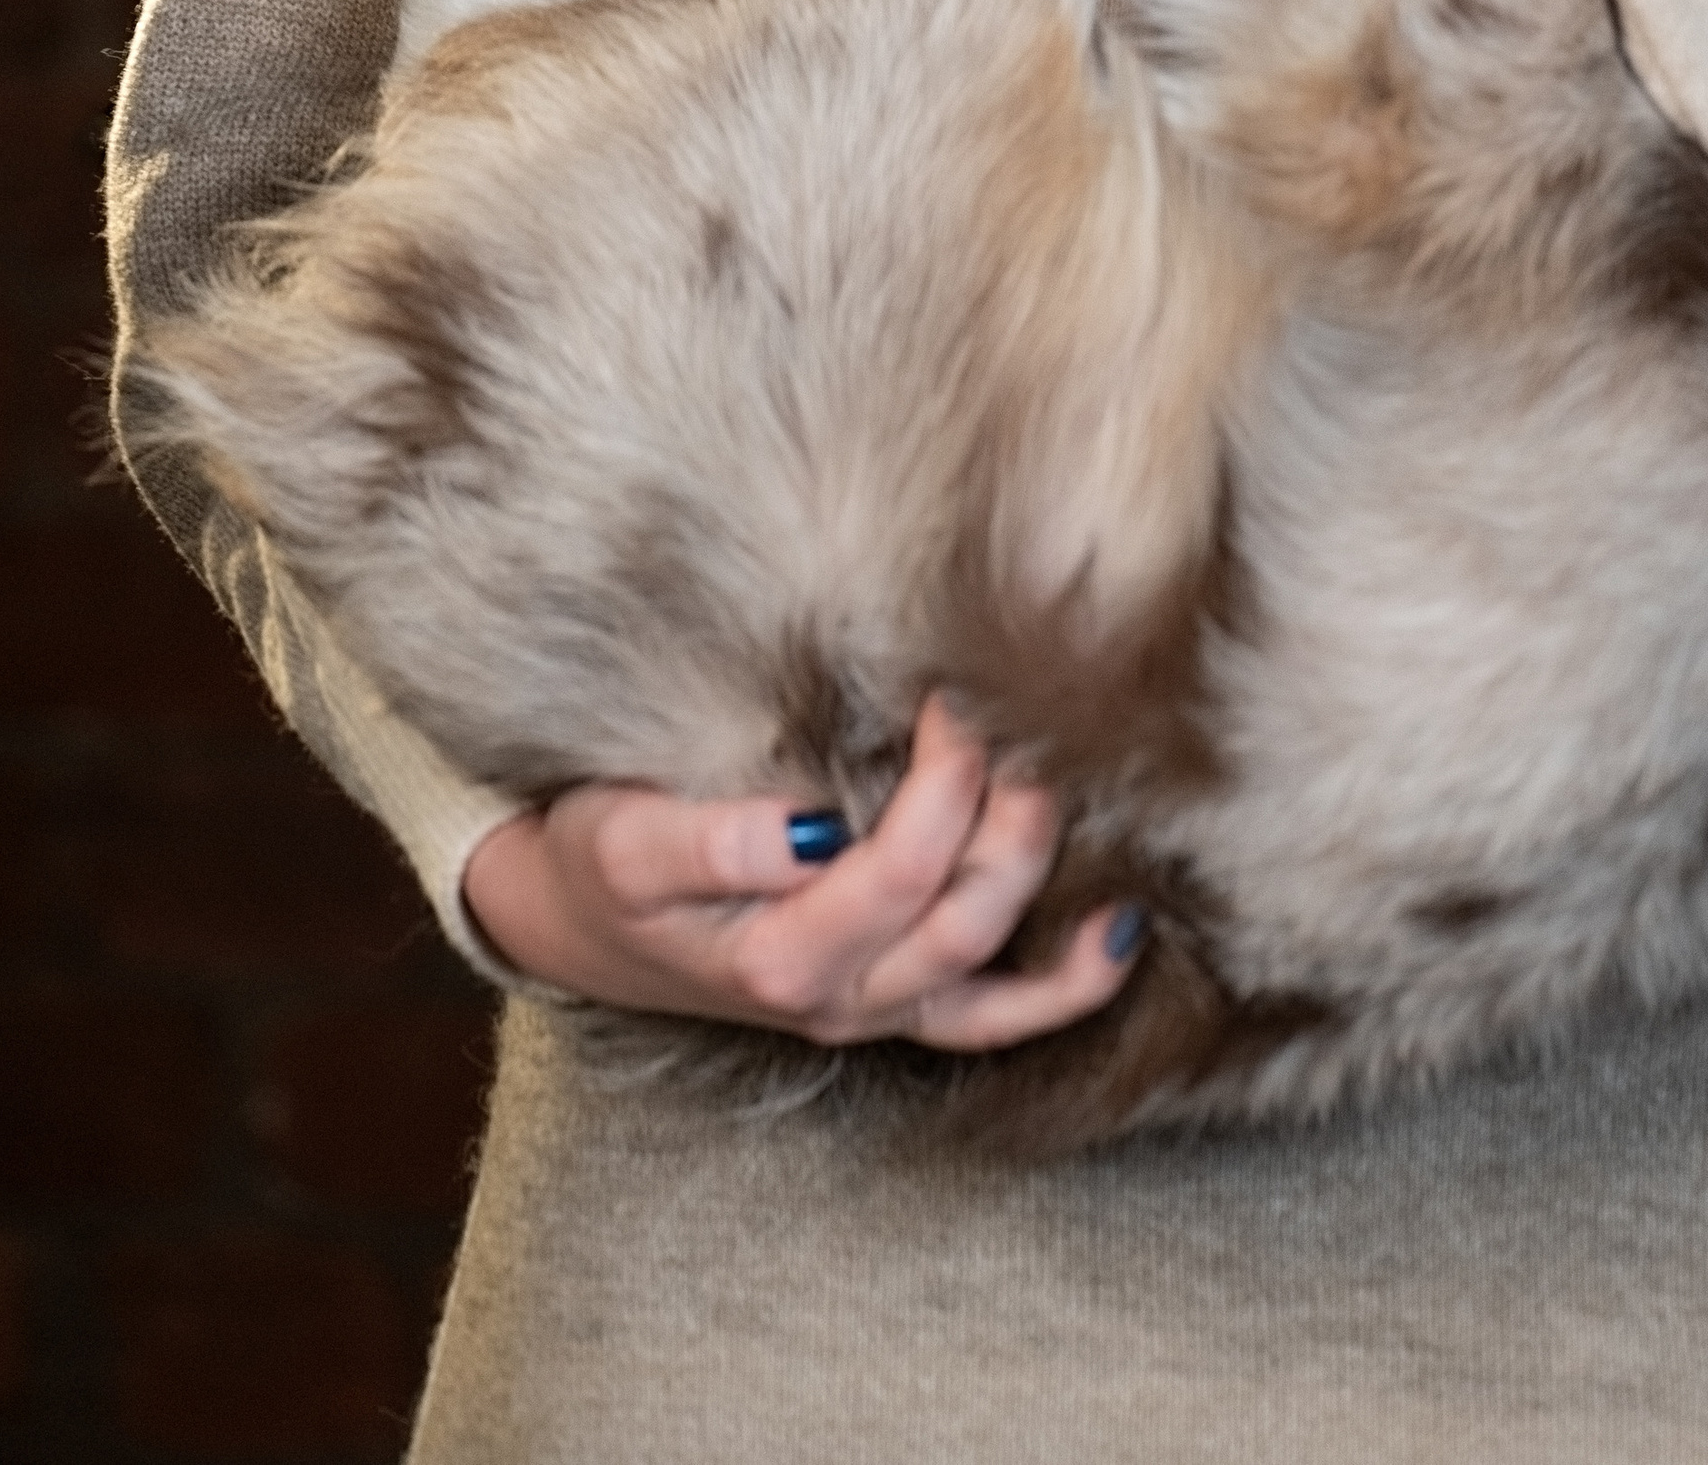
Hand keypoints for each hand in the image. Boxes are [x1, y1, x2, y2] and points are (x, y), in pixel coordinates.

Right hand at [460, 692, 1140, 1051]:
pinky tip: (1122, 924)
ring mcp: (880, 1010)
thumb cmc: (607, 864)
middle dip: (1006, 808)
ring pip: (996, 966)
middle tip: (1008, 714)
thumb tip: (807, 830)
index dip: (944, 782)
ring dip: (1042, 869)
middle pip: (965, 914)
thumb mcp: (626, 845)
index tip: (949, 690)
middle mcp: (844, 1000)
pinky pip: (999, 1018)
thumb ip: (711, 843)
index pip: (899, 872)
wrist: (585, 922)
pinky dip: (1067, 984)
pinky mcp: (900, 1004)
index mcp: (780, 958)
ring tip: (1065, 776)